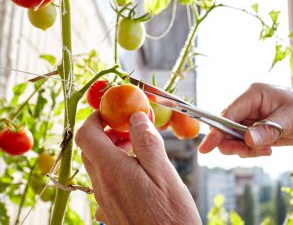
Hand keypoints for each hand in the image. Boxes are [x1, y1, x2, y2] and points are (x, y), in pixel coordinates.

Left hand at [75, 111, 200, 224]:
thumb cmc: (171, 216)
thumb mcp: (164, 174)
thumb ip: (147, 142)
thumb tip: (135, 116)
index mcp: (113, 171)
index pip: (87, 135)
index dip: (96, 117)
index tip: (113, 111)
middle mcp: (103, 186)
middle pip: (90, 149)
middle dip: (107, 131)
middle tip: (130, 128)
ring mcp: (104, 200)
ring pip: (97, 165)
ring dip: (112, 149)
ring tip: (137, 148)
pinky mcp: (110, 211)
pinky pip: (104, 182)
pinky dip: (115, 168)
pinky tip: (137, 172)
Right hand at [198, 83, 292, 156]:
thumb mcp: (289, 120)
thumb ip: (268, 130)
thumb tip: (247, 140)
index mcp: (253, 94)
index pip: (228, 113)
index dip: (216, 130)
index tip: (206, 147)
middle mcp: (248, 105)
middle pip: (226, 127)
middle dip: (232, 143)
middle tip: (246, 152)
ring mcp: (250, 118)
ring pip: (233, 138)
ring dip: (244, 149)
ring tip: (265, 150)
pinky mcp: (255, 129)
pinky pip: (244, 143)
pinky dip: (252, 150)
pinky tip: (268, 149)